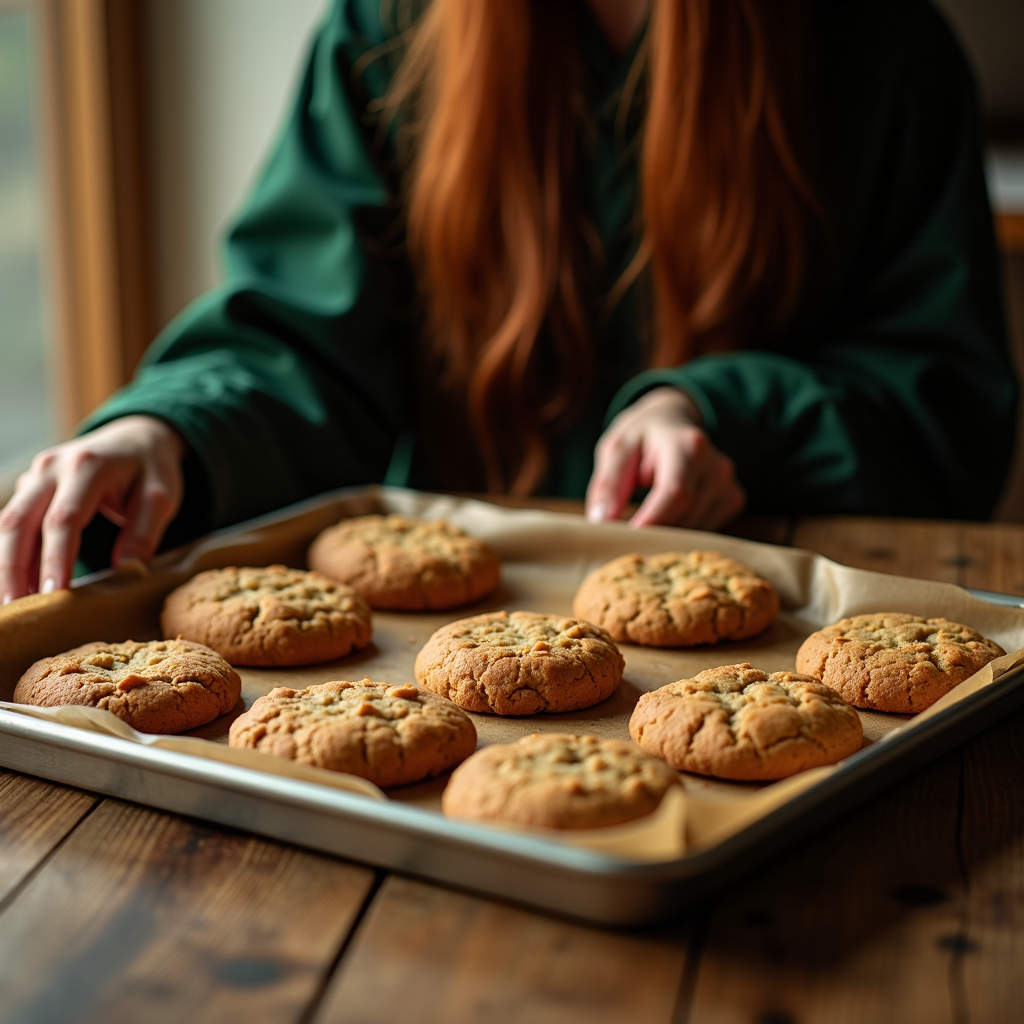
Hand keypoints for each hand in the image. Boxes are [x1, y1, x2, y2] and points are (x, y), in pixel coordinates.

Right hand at [0, 416, 186, 601]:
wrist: (136, 437)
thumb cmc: (150, 468)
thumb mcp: (161, 497)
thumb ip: (144, 532)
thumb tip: (128, 571)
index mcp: (87, 467)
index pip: (64, 519)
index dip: (56, 558)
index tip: (54, 594)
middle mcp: (52, 468)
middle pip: (19, 521)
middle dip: (14, 569)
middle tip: (17, 609)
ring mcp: (36, 476)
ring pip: (8, 523)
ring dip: (6, 565)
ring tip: (13, 606)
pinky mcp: (30, 488)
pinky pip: (12, 523)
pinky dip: (10, 554)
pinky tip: (16, 585)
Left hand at [585, 387, 745, 528]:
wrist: (674, 422)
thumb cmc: (642, 437)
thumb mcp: (617, 449)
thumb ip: (608, 483)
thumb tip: (602, 520)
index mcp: (689, 446)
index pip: (675, 493)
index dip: (652, 521)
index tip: (625, 539)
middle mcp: (716, 466)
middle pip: (686, 517)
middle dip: (652, 533)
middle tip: (621, 542)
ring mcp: (728, 485)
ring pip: (695, 530)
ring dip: (664, 537)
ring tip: (639, 528)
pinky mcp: (732, 501)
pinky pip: (705, 531)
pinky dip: (680, 535)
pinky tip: (664, 523)